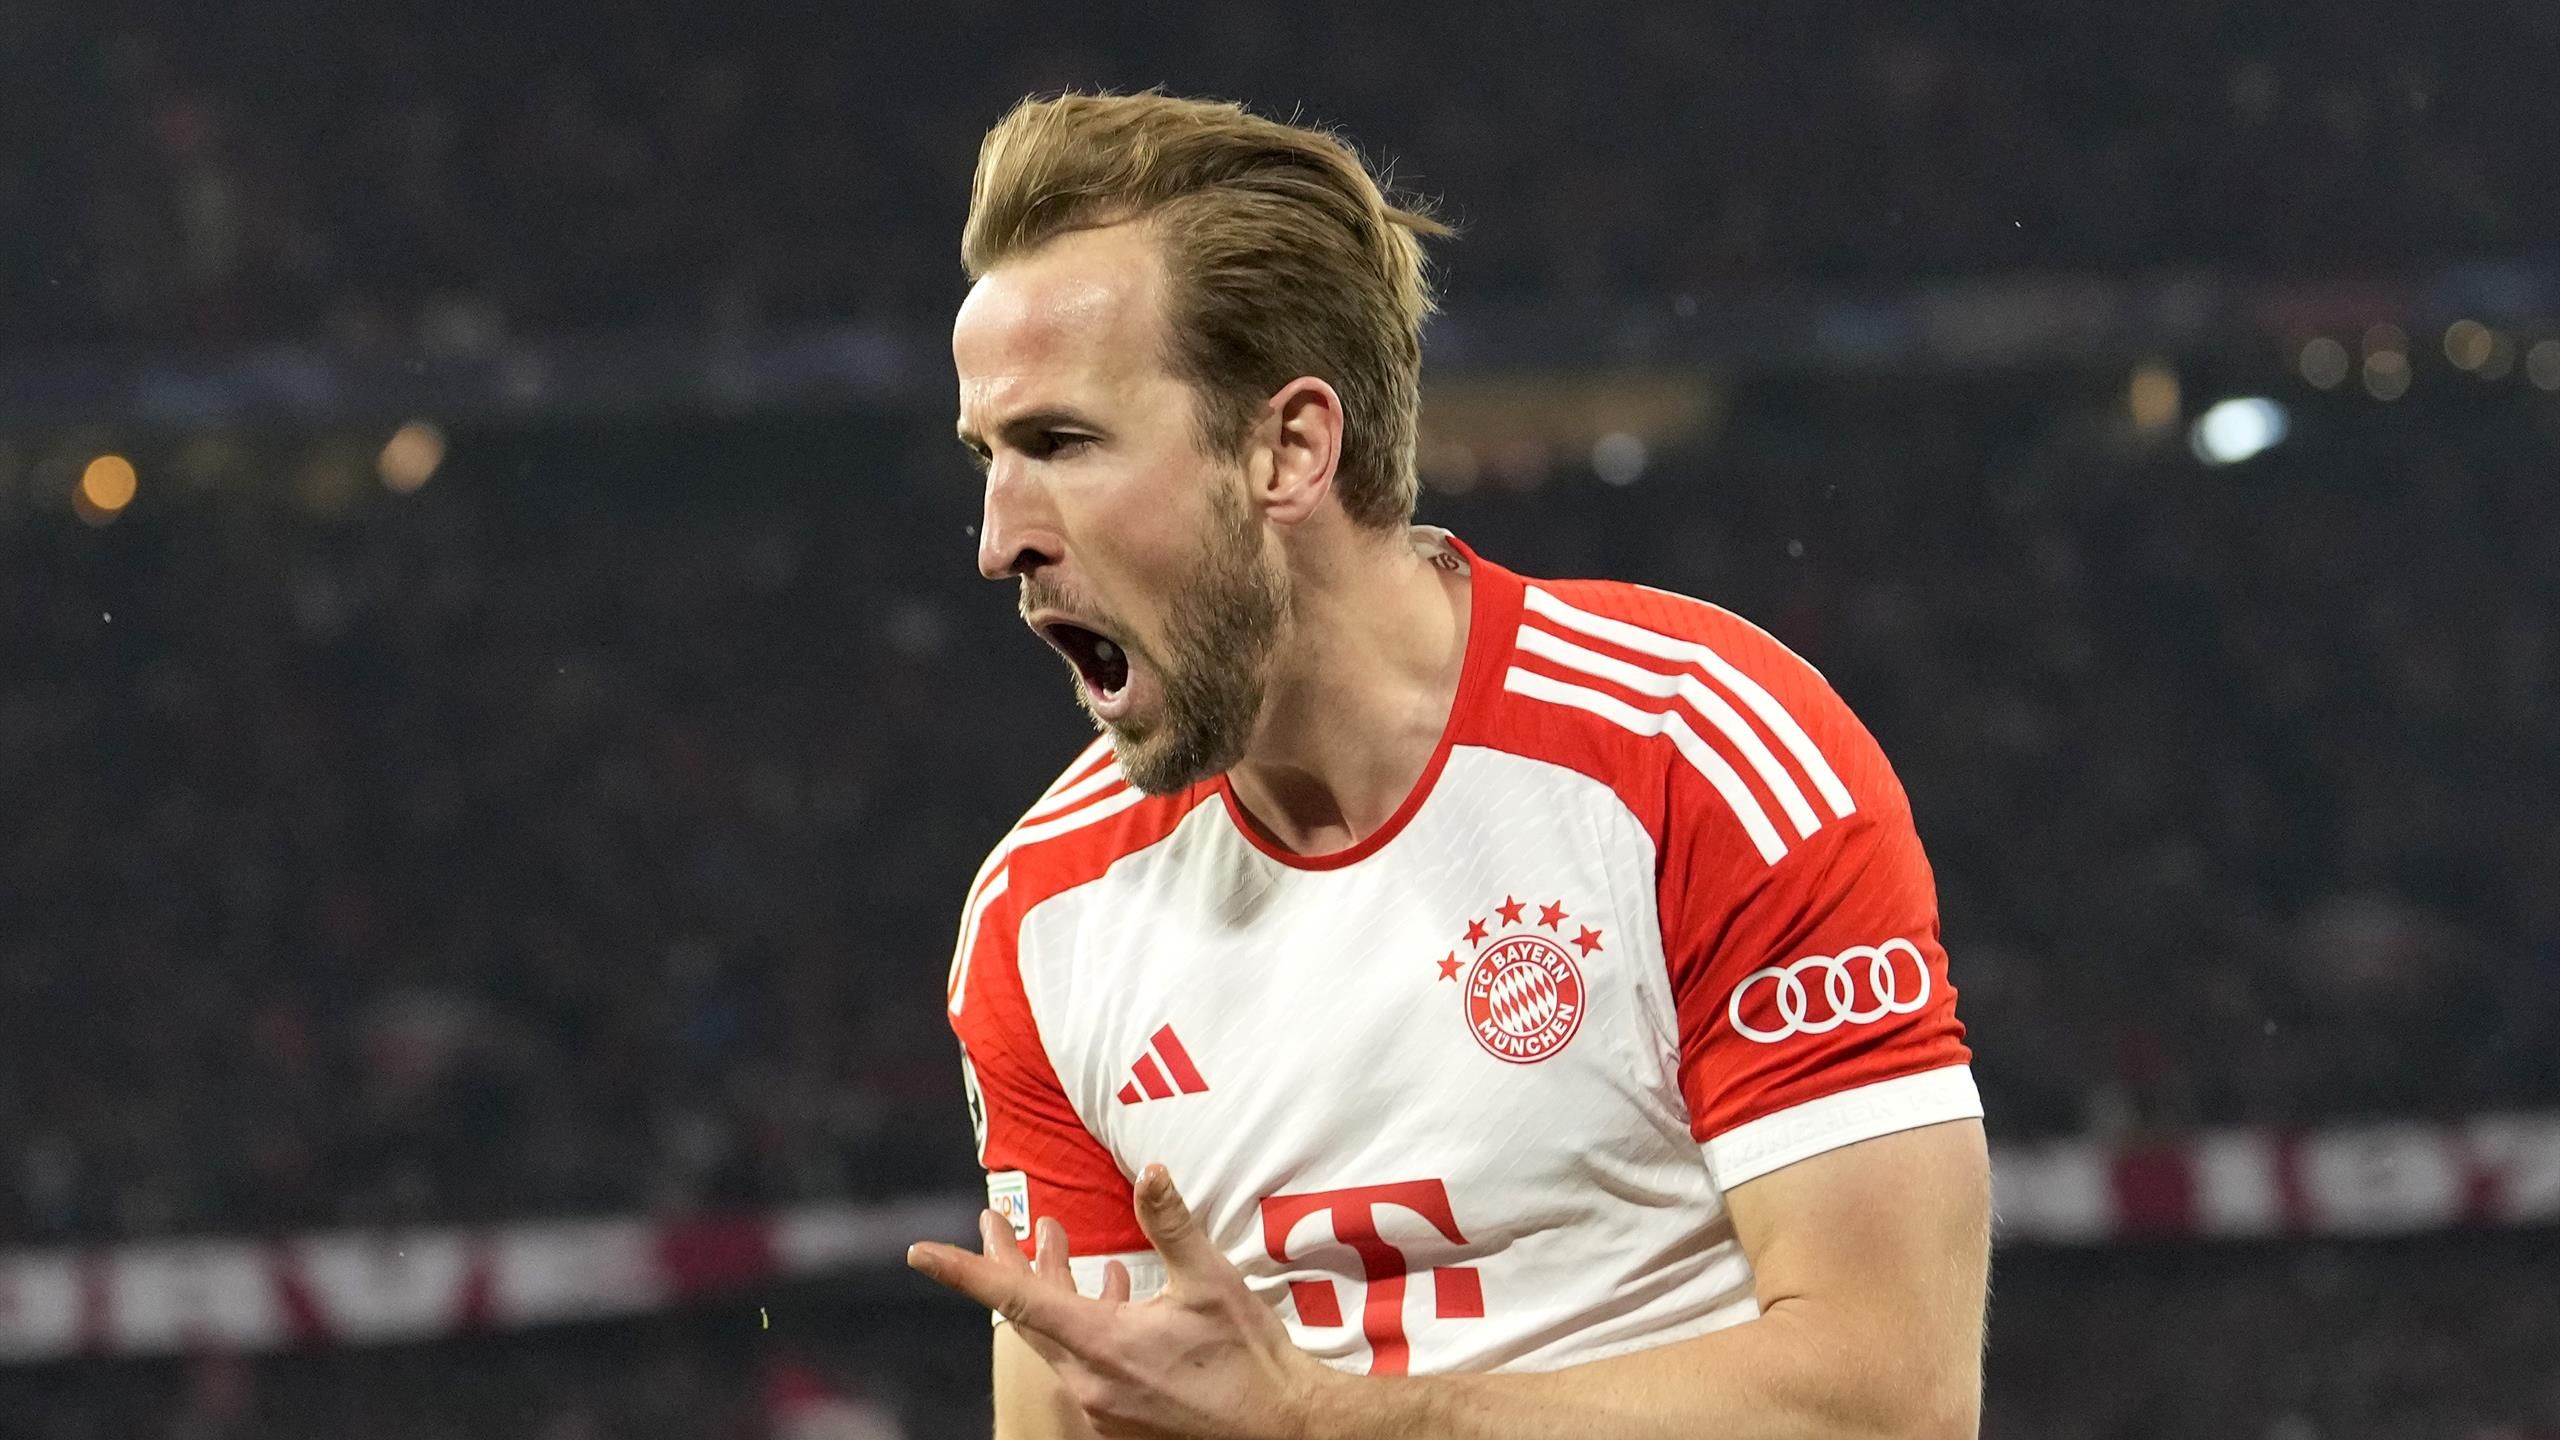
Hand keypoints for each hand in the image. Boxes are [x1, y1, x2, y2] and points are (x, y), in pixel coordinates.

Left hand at [908, 1164, 1345, 1438]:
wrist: (1282, 1430)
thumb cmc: (1250, 1359)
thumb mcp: (1211, 1283)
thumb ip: (1172, 1225)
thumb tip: (1150, 1171)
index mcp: (1102, 1345)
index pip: (1015, 1298)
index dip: (965, 1272)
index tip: (920, 1253)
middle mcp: (1089, 1381)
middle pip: (1028, 1315)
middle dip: (1009, 1261)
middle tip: (994, 1219)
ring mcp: (1102, 1407)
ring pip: (1057, 1337)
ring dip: (1051, 1287)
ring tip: (1051, 1240)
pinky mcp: (1121, 1420)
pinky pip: (1083, 1362)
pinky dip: (1083, 1320)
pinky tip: (1111, 1290)